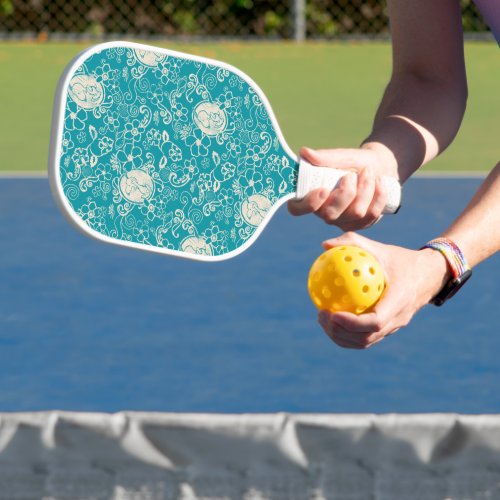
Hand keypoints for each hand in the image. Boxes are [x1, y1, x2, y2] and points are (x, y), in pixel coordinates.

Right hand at [288, 145, 397, 230]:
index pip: (297, 209)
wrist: (379, 166)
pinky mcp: (361, 224)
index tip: (323, 189)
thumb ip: (324, 157)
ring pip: (355, 213)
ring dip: (365, 189)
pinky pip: (371, 215)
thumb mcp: (341, 156)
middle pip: (330, 215)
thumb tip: (304, 152)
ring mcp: (342, 221)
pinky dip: (378, 195)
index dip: (308, 204)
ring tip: (368, 172)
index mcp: (310, 196)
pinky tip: (379, 181)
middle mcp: (323, 212)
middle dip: (346, 193)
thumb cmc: (353, 161)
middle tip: (351, 175)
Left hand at [316, 232, 450, 348]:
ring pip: (365, 342)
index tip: (332, 313)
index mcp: (399, 301)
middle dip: (340, 332)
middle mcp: (398, 319)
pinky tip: (331, 318)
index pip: (375, 322)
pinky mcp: (389, 329)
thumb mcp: (380, 248)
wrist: (429, 275)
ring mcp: (394, 327)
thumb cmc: (401, 259)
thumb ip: (353, 243)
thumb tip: (324, 245)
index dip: (352, 323)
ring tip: (322, 319)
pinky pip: (366, 337)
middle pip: (366, 338)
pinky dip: (347, 333)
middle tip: (321, 315)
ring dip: (341, 336)